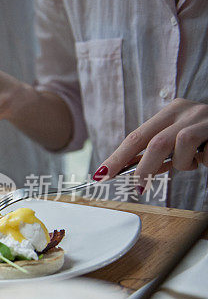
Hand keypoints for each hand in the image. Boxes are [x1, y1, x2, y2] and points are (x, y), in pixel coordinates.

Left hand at [92, 98, 207, 190]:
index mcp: (170, 112)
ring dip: (181, 164)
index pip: (136, 136)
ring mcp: (204, 117)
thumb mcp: (181, 141)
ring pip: (178, 146)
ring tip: (192, 164)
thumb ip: (159, 153)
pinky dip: (203, 162)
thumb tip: (130, 171)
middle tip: (138, 188)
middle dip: (142, 169)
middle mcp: (185, 110)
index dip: (117, 157)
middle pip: (153, 141)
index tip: (101, 175)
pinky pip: (204, 154)